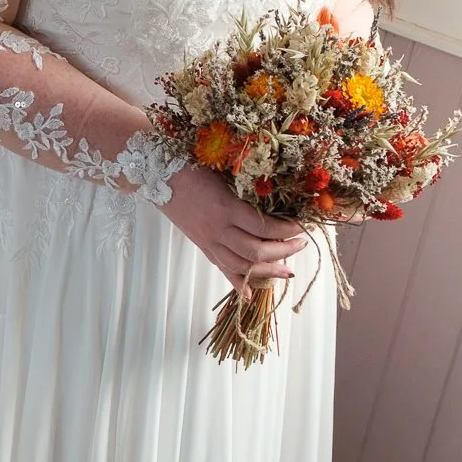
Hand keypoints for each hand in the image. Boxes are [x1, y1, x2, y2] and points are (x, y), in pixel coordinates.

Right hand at [160, 163, 313, 290]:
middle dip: (283, 252)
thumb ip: (247, 192)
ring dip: (268, 271)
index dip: (287, 230)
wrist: (159, 175)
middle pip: (256, 251)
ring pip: (242, 266)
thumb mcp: (225, 175)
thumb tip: (277, 202)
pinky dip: (237, 284)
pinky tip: (250, 295)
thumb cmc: (194, 166)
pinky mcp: (203, 246)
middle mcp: (218, 229)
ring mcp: (209, 241)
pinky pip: (222, 269)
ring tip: (287, 270)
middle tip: (300, 245)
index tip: (302, 226)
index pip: (264, 227)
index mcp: (227, 207)